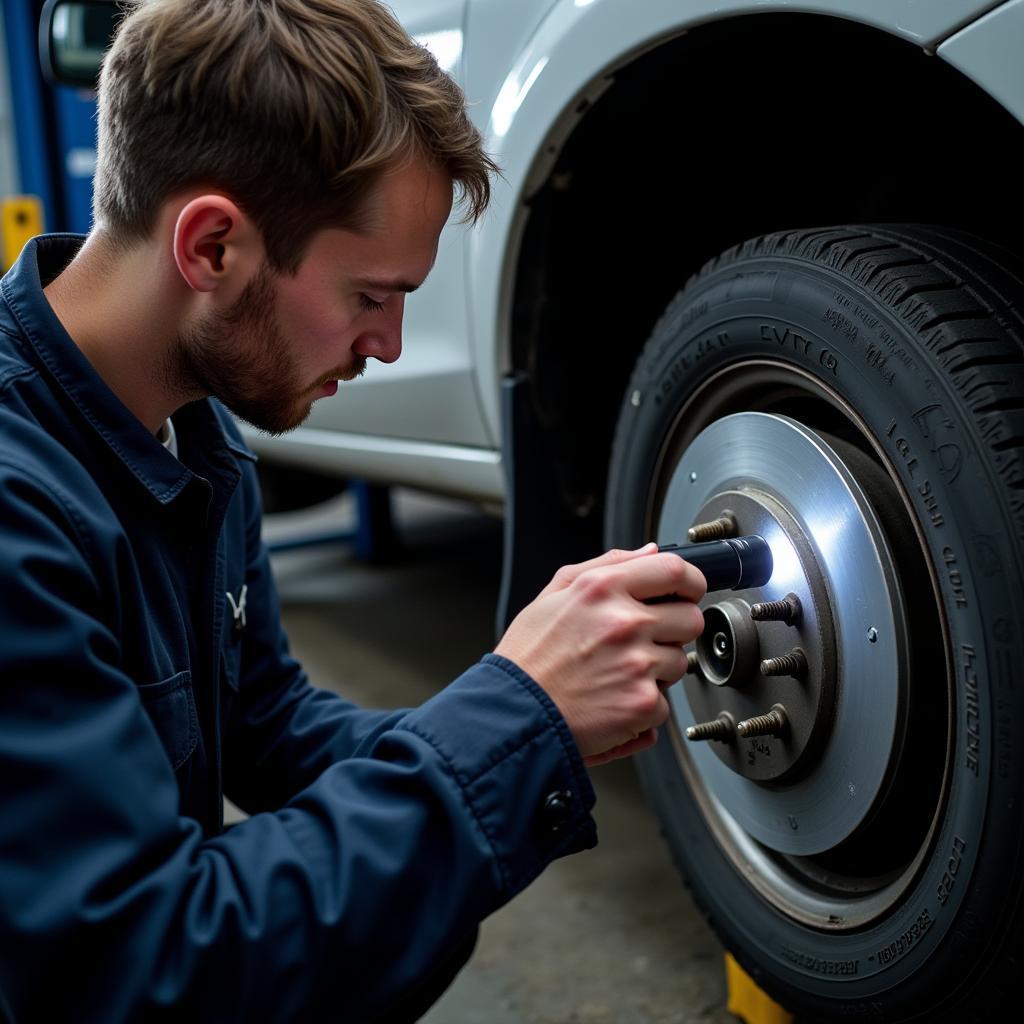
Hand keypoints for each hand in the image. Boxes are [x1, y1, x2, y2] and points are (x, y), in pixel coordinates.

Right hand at [494, 545, 705, 766]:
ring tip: (619, 673)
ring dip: (659, 669)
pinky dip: (645, 705)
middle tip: (645, 641)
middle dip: (675, 629)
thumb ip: (607, 565)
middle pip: (690, 618)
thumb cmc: (529, 657)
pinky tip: (614, 698)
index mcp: (603, 588)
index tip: (687, 592)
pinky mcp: (643, 703)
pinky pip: (665, 701)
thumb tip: (649, 552)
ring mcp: (637, 664)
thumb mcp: (555, 594)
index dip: (691, 581)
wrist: (514, 713)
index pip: (675, 569)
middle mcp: (625, 622)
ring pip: (680, 661)